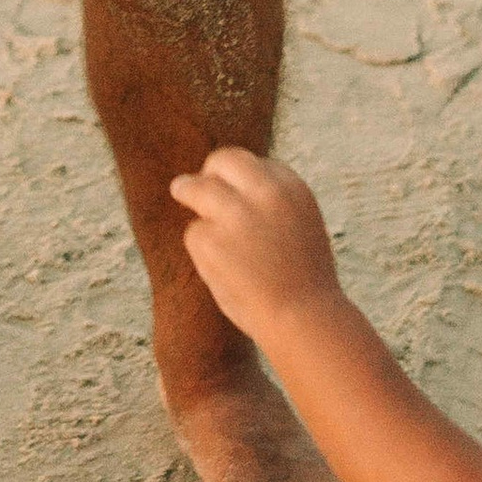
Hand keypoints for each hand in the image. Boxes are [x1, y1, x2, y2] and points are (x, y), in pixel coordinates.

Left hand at [168, 148, 345, 344]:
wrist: (303, 320)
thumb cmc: (303, 281)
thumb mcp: (300, 227)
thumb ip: (271, 204)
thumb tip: (231, 184)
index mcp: (291, 187)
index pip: (256, 164)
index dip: (241, 177)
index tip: (234, 188)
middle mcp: (263, 192)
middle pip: (223, 161)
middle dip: (209, 172)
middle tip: (194, 182)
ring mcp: (235, 214)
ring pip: (196, 187)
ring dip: (186, 190)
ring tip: (178, 190)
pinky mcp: (209, 238)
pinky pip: (194, 233)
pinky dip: (201, 249)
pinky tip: (221, 268)